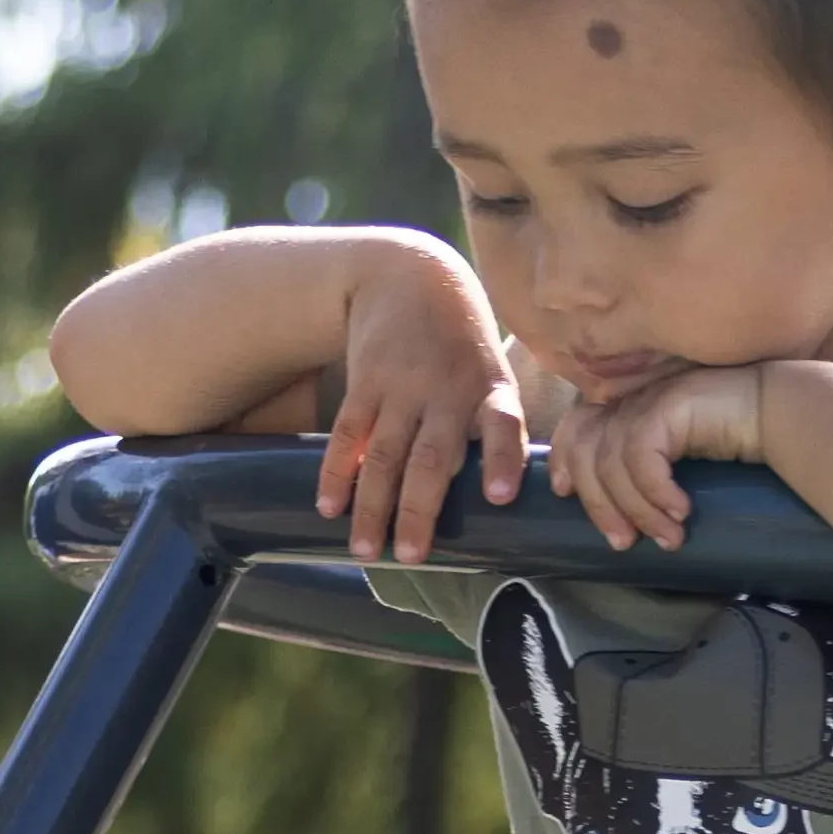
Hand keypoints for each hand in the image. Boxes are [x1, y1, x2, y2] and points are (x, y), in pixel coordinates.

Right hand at [317, 242, 529, 560]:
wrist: (409, 275)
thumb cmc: (461, 344)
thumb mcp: (492, 371)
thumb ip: (493, 428)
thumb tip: (499, 505)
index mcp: (489, 390)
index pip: (504, 425)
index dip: (503, 459)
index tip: (500, 496)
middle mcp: (446, 391)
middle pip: (430, 458)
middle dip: (418, 510)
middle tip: (409, 558)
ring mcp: (401, 387)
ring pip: (384, 455)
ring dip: (371, 506)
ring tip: (364, 552)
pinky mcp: (364, 383)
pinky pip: (347, 434)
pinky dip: (336, 472)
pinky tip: (328, 506)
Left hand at [542, 360, 776, 551]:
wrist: (785, 414)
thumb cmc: (740, 443)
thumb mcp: (682, 461)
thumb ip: (649, 469)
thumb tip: (622, 520)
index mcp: (632, 406)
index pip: (578, 426)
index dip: (563, 459)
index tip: (564, 495)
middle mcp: (636, 398)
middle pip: (586, 450)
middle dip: (598, 504)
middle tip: (624, 543)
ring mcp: (652, 398)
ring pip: (611, 462)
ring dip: (637, 510)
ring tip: (668, 538)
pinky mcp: (672, 405)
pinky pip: (641, 457)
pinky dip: (655, 492)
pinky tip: (682, 512)